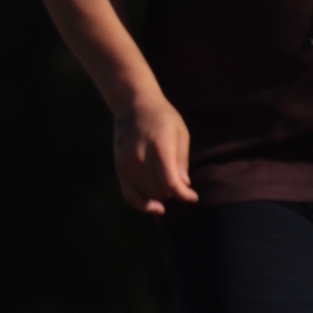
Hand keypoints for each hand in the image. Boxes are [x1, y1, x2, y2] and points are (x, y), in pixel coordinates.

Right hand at [112, 93, 195, 215]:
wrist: (133, 104)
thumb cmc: (163, 118)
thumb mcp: (180, 133)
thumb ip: (181, 161)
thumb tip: (183, 186)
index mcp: (159, 147)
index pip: (170, 182)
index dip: (184, 195)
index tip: (193, 197)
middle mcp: (140, 157)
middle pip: (160, 190)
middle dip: (174, 191)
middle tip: (180, 181)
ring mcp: (127, 163)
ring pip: (148, 194)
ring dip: (161, 194)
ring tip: (166, 181)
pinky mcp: (119, 167)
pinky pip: (129, 195)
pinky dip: (142, 204)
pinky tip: (154, 208)